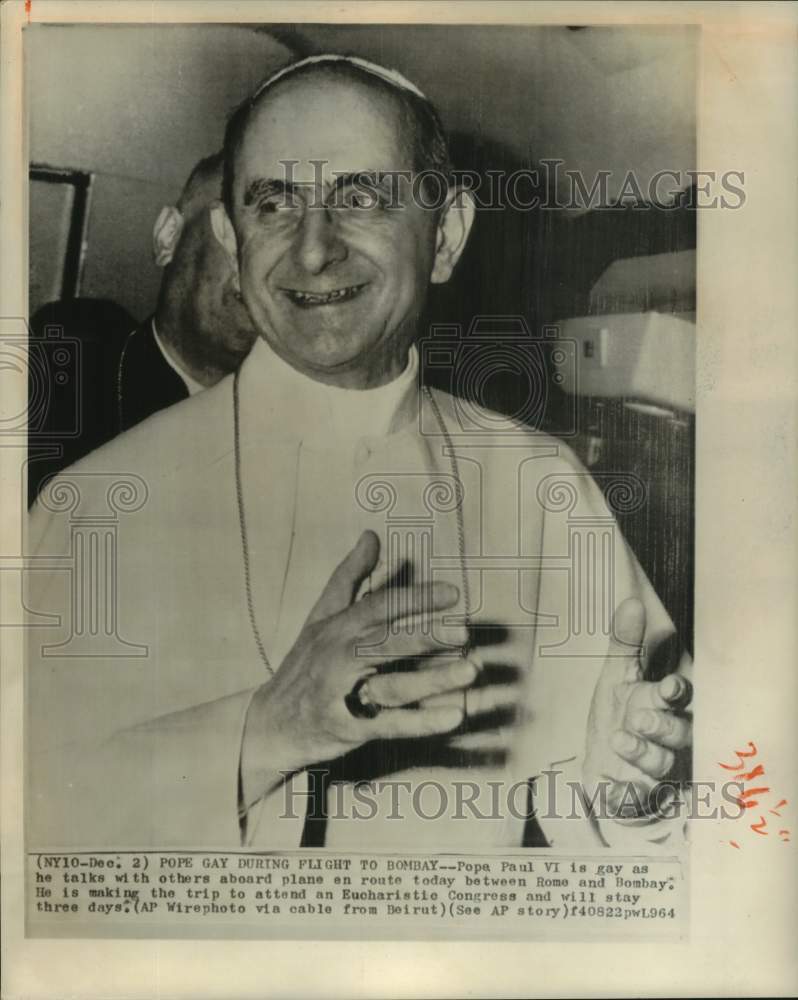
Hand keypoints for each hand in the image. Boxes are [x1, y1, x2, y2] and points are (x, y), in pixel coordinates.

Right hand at [241, 531, 475, 806]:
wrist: (271, 723)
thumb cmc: (304, 664)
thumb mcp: (321, 617)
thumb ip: (349, 577)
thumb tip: (371, 536)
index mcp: (338, 627)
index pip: (379, 606)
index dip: (415, 598)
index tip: (453, 593)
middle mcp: (339, 658)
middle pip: (385, 644)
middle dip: (424, 637)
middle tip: (463, 632)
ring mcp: (342, 694)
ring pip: (392, 686)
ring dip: (432, 680)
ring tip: (469, 671)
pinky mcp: (348, 729)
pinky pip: (390, 725)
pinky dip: (421, 723)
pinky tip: (453, 716)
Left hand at [584, 597, 692, 818]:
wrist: (602, 767)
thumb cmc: (617, 716)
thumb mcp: (615, 677)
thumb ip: (624, 643)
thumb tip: (631, 602)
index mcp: (660, 705)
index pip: (678, 698)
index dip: (676, 693)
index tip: (670, 686)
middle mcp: (665, 739)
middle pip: (678, 733)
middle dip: (661, 725)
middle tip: (638, 716)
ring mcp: (654, 770)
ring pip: (661, 763)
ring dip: (642, 752)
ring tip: (619, 739)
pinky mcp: (637, 795)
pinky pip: (636, 797)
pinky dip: (625, 793)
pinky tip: (613, 787)